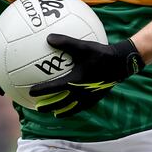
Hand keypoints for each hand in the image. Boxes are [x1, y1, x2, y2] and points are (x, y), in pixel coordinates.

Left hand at [29, 34, 144, 117]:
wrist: (121, 63)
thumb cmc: (101, 53)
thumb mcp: (83, 46)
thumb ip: (66, 42)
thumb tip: (49, 38)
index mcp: (75, 81)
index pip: (54, 88)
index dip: (41, 91)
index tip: (30, 92)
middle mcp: (81, 92)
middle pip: (61, 103)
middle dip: (48, 107)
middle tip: (38, 108)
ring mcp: (89, 97)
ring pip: (72, 108)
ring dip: (61, 111)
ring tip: (55, 113)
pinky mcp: (96, 97)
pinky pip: (82, 106)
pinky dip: (74, 108)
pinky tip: (73, 106)